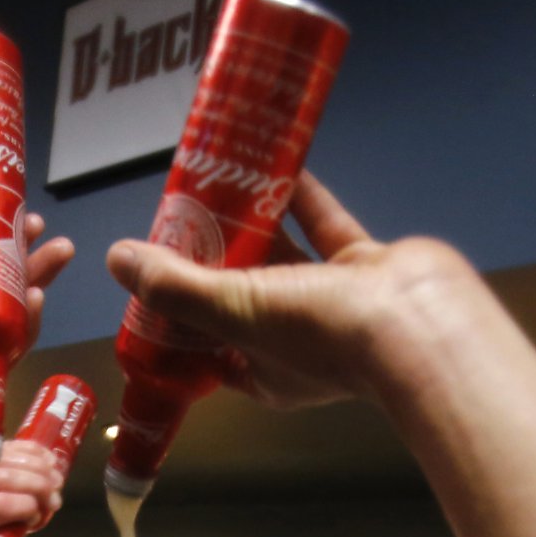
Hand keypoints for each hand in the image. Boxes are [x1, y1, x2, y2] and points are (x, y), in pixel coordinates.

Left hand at [0, 437, 63, 536]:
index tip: (41, 514)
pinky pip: (6, 446)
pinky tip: (49, 462)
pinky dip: (31, 452)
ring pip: (6, 458)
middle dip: (36, 484)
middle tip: (56, 496)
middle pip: (1, 477)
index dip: (24, 506)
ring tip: (57, 482)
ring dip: (38, 467)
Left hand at [104, 172, 480, 409]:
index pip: (207, 348)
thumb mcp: (231, 312)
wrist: (417, 322)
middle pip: (241, 296)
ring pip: (283, 258)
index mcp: (263, 372)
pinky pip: (324, 226)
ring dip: (255, 225)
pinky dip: (303, 199)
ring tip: (220, 187)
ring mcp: (333, 304)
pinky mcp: (364, 267)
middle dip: (213, 261)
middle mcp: (297, 342)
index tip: (156, 280)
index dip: (180, 317)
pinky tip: (279, 165)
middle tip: (182, 221)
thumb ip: (175, 287)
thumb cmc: (321, 334)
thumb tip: (118, 260)